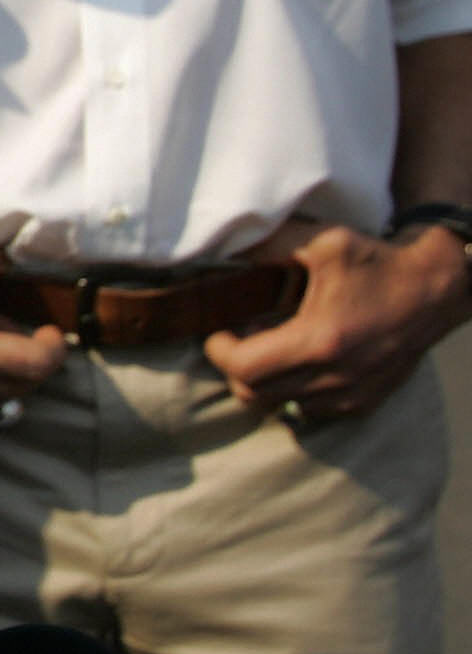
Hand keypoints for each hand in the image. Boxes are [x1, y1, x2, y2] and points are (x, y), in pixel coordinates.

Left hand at [207, 216, 471, 421]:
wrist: (435, 290)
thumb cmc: (377, 263)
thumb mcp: (322, 242)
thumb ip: (269, 247)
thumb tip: (224, 254)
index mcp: (319, 339)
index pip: (243, 369)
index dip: (219, 350)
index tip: (219, 330)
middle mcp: (335, 376)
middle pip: (253, 395)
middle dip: (234, 367)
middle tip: (238, 339)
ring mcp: (351, 395)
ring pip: (279, 406)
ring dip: (264, 382)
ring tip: (269, 348)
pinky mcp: (364, 403)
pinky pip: (309, 411)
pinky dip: (292, 392)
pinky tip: (298, 362)